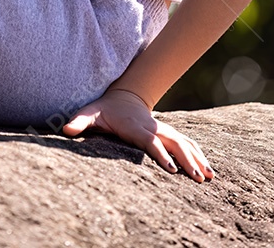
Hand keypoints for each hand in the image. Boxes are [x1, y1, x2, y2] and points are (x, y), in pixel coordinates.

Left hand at [62, 87, 213, 181]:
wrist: (122, 95)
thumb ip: (79, 122)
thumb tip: (65, 129)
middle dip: (186, 161)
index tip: (171, 169)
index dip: (161, 154)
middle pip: (173, 144)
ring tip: (209, 177)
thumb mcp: (89, 113)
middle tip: (197, 178)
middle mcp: (153, 128)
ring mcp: (162, 130)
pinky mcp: (168, 133)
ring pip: (184, 144)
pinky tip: (209, 170)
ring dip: (197, 159)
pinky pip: (187, 143)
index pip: (150, 142)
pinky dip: (199, 155)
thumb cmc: (103, 109)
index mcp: (136, 127)